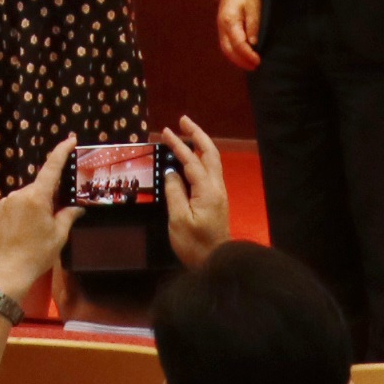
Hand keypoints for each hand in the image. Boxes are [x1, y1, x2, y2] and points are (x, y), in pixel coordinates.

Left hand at [0, 137, 78, 292]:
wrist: (10, 270)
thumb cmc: (38, 253)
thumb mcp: (59, 235)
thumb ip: (68, 215)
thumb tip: (78, 207)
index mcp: (36, 197)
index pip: (51, 168)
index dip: (61, 152)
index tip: (70, 140)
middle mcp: (19, 194)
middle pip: (39, 187)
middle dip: (50, 195)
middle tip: (58, 211)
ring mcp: (6, 202)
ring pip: (26, 197)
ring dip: (35, 205)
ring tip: (39, 229)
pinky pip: (15, 206)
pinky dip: (23, 213)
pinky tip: (26, 231)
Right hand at [159, 116, 230, 265]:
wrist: (217, 263)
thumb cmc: (195, 244)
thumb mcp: (178, 220)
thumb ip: (174, 192)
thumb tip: (171, 172)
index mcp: (207, 191)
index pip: (192, 161)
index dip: (178, 145)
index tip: (164, 132)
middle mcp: (217, 188)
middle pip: (210, 153)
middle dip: (197, 135)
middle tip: (182, 120)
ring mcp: (218, 193)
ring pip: (212, 161)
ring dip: (200, 144)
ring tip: (185, 132)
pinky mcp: (216, 199)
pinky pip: (209, 171)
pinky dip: (200, 157)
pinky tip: (190, 157)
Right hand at [214, 0, 263, 69]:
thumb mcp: (253, 7)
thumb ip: (253, 25)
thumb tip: (253, 43)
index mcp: (230, 21)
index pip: (238, 43)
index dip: (248, 54)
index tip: (258, 60)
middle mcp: (222, 27)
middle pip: (229, 50)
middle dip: (242, 61)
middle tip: (255, 66)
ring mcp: (220, 29)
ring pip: (225, 50)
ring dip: (237, 60)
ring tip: (250, 66)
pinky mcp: (222, 30)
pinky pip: (225, 46)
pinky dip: (233, 55)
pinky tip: (242, 58)